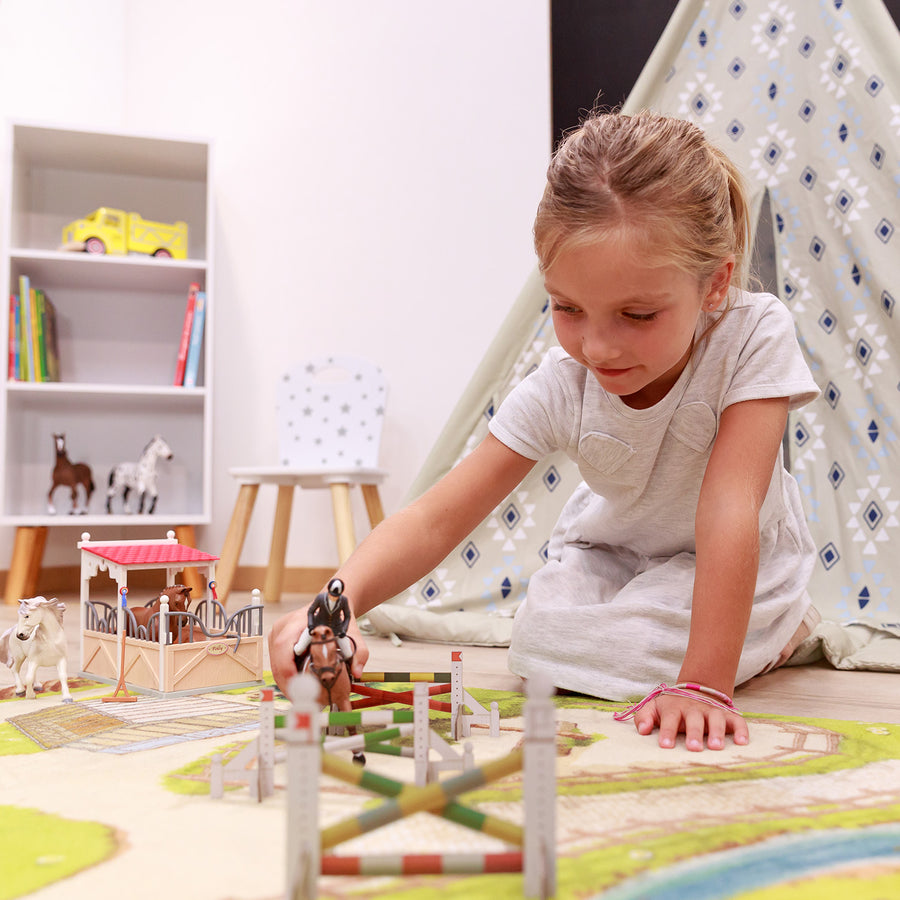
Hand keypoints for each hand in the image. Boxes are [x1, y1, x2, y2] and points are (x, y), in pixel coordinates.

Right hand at [268, 604, 369, 692]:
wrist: (330, 606)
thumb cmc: (336, 619)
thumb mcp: (351, 633)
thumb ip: (358, 652)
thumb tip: (357, 672)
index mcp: (296, 622)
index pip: (283, 646)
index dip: (287, 669)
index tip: (299, 687)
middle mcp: (282, 628)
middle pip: (277, 661)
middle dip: (288, 684)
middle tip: (303, 700)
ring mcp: (276, 635)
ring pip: (275, 666)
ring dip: (286, 683)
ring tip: (302, 696)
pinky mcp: (276, 642)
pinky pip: (277, 664)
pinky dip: (287, 677)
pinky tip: (299, 687)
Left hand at [630, 692, 748, 751]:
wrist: (695, 690)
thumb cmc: (671, 708)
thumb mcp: (654, 708)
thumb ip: (644, 717)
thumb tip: (643, 730)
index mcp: (675, 708)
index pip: (670, 719)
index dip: (667, 731)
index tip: (665, 746)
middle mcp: (694, 709)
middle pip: (694, 719)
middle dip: (694, 733)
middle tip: (693, 748)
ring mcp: (712, 711)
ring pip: (716, 719)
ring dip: (717, 732)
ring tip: (716, 747)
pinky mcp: (728, 715)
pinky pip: (737, 721)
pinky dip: (741, 730)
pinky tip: (742, 743)